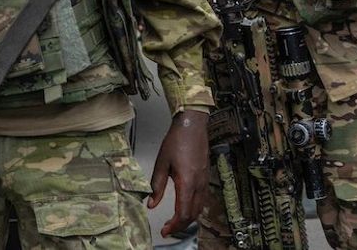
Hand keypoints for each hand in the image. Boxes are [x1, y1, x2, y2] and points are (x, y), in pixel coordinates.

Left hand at [148, 110, 208, 237]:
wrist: (192, 126)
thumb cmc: (177, 140)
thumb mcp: (161, 163)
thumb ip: (157, 186)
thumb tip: (151, 203)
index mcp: (187, 182)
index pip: (183, 213)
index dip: (174, 226)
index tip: (165, 230)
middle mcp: (198, 184)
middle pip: (193, 215)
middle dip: (180, 226)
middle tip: (168, 229)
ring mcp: (204, 181)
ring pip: (199, 208)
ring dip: (187, 218)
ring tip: (174, 221)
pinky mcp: (205, 177)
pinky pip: (202, 200)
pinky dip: (193, 209)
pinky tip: (185, 207)